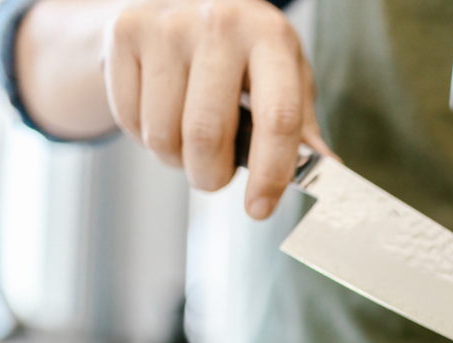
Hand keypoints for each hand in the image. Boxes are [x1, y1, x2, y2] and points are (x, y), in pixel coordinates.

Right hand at [102, 0, 331, 218]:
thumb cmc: (247, 52)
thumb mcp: (285, 76)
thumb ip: (301, 126)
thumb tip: (328, 171)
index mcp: (271, 37)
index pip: (277, 119)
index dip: (270, 174)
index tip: (259, 209)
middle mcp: (219, 23)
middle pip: (207, 135)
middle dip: (211, 176)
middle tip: (215, 176)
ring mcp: (166, 25)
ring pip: (163, 135)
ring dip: (176, 160)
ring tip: (189, 142)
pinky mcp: (124, 31)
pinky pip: (130, 120)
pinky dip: (146, 138)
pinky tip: (162, 115)